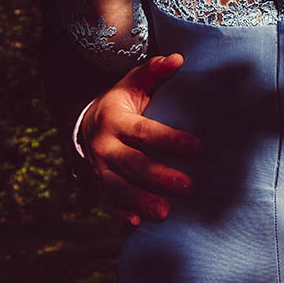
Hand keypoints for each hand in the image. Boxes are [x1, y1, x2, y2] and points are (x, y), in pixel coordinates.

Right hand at [79, 53, 199, 224]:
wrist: (86, 124)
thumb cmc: (122, 103)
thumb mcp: (133, 84)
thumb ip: (154, 72)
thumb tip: (178, 59)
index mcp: (115, 120)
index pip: (144, 131)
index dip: (169, 139)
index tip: (196, 146)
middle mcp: (104, 146)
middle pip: (132, 164)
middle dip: (159, 177)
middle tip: (188, 187)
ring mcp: (99, 169)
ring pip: (118, 187)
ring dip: (141, 201)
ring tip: (165, 213)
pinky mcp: (99, 186)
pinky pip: (108, 201)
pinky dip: (121, 212)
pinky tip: (138, 223)